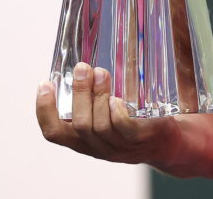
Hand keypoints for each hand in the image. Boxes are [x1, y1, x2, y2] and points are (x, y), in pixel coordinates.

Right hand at [36, 62, 180, 164]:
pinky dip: (117, 113)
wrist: (167, 142)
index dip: (45, 111)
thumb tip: (80, 65)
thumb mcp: (106, 115)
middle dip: (79, 94)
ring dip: (98, 96)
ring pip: (100, 126)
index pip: (54, 133)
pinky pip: (124, 129)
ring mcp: (119, 146)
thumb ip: (91, 97)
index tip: (45, 84)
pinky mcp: (140, 140)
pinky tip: (116, 99)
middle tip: (82, 68)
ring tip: (101, 73)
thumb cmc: (132, 122)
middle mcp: (97, 147)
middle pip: (79, 125)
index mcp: (83, 141)